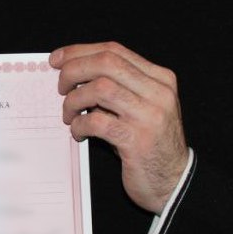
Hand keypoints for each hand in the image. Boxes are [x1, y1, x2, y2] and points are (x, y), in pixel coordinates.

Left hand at [51, 43, 189, 214]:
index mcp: (160, 79)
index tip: (58, 59)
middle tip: (60, 86)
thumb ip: (119, 88)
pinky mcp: (138, 140)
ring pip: (100, 88)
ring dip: (74, 99)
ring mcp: (150, 115)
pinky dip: (79, 124)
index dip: (81, 51)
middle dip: (74, 70)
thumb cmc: (150, 143)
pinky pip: (97, 121)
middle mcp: (159, 92)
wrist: (174, 182)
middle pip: (106, 63)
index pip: (114, 51)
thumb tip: (74, 73)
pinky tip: (78, 132)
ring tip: (69, 114)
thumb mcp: (142, 107)